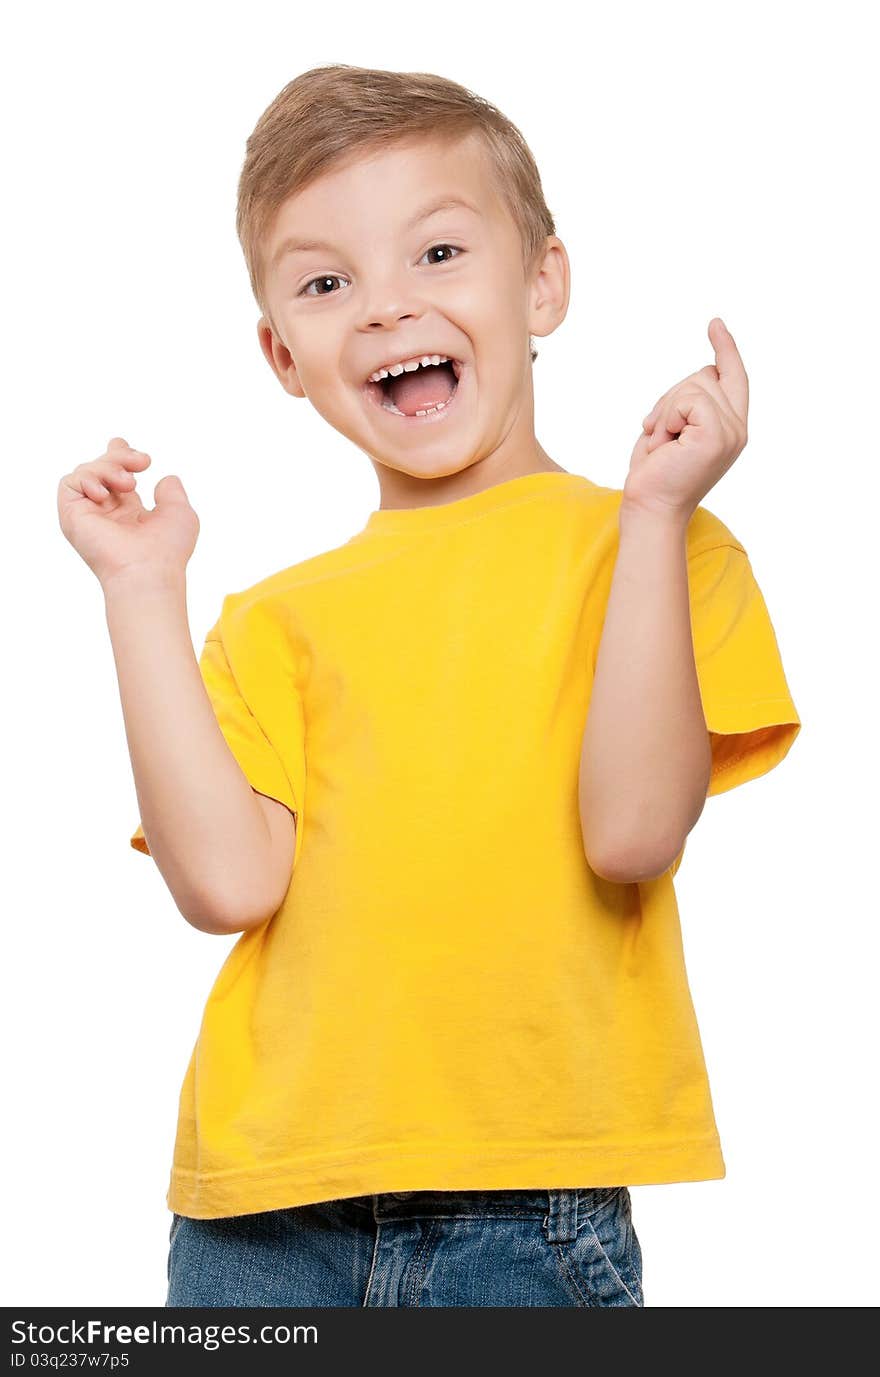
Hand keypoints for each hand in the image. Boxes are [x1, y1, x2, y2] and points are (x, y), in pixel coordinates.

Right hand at [57, 437, 199, 588]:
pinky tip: (105, 495)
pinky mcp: (72, 515)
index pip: (115, 477)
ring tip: (130, 484)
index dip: (118, 456)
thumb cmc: (167, 550)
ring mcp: (88, 514)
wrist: (148, 570)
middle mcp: (106, 512)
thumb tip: (166, 479)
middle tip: (144, 463)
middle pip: (101, 467)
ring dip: (109, 467)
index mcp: (128, 512)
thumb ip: (172, 493)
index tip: (129, 448)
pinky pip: (70, 482)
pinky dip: (88, 478)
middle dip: (121, 456)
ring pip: (87, 470)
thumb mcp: (179, 513)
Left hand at [623, 318, 748, 521]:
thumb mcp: (674, 430)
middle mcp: (738, 429)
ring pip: (693, 385)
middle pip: (704, 375)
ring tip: (662, 444)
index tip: (715, 324)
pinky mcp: (716, 436)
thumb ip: (691, 404)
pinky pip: (687, 400)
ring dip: (665, 411)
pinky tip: (663, 443)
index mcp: (730, 427)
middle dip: (671, 398)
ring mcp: (731, 432)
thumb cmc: (655, 475)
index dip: (726, 349)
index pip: (734, 377)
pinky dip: (666, 417)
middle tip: (658, 435)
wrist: (650, 509)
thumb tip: (702, 374)